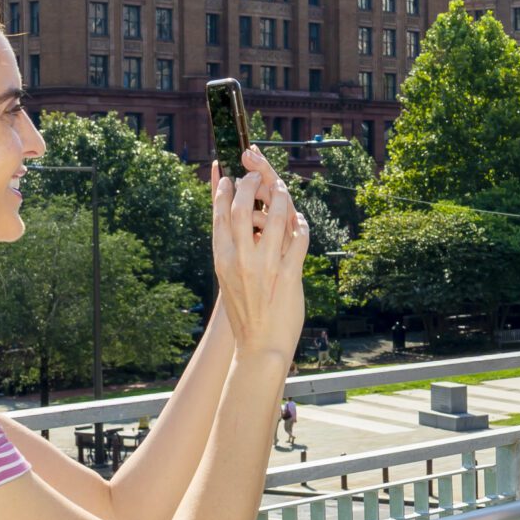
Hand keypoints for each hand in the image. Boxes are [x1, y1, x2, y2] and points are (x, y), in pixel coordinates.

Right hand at [211, 148, 309, 359]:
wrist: (259, 345)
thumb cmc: (244, 312)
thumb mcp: (228, 277)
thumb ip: (231, 249)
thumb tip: (235, 222)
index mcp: (222, 258)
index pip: (218, 214)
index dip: (223, 189)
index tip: (229, 174)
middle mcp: (240, 259)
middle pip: (241, 207)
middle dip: (249, 184)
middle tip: (257, 175)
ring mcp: (265, 267)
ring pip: (274, 218)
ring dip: (280, 197)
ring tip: (282, 189)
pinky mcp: (288, 276)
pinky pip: (299, 240)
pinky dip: (301, 226)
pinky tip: (300, 221)